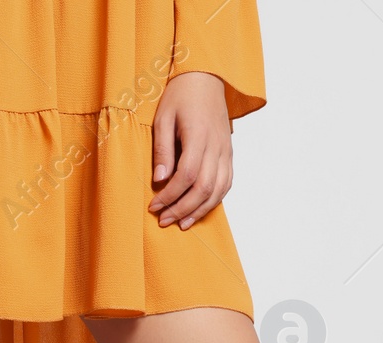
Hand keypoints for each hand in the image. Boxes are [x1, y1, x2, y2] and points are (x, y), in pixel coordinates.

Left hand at [149, 72, 231, 230]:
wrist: (206, 79)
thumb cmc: (181, 95)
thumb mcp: (163, 117)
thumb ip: (162, 149)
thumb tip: (159, 180)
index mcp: (199, 135)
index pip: (186, 175)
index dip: (170, 195)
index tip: (154, 206)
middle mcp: (217, 146)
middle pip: (203, 188)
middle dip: (182, 209)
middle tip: (164, 220)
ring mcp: (226, 151)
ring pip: (218, 190)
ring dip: (200, 210)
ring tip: (182, 223)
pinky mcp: (229, 154)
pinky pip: (227, 183)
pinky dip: (214, 200)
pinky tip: (199, 209)